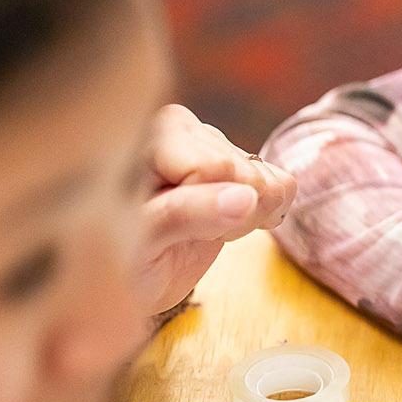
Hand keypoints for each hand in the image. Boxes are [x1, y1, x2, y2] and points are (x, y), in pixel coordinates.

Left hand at [136, 105, 295, 314]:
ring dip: (244, 219)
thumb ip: (186, 214)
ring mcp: (214, 144)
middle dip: (228, 217)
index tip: (172, 230)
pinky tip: (223, 222)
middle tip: (184, 234)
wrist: (126, 274)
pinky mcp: (237, 163)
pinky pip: (283, 186)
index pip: (216, 168)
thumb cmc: (117, 258)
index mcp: (154, 133)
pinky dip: (263, 215)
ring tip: (198, 228)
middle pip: (249, 176)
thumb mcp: (138, 242)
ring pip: (272, 184)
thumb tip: (245, 199)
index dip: (207, 211)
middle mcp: (186, 127)